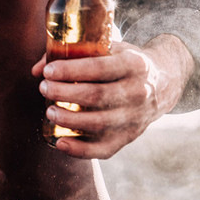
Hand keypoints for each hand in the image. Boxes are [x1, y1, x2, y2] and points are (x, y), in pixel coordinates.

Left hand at [31, 34, 194, 158]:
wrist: (163, 83)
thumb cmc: (123, 63)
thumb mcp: (109, 49)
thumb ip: (73, 54)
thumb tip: (37, 69)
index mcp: (134, 64)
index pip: (99, 68)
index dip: (70, 71)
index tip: (48, 72)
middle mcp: (138, 92)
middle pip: (96, 96)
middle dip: (64, 93)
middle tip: (43, 89)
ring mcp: (135, 118)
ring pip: (98, 123)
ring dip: (68, 120)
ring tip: (49, 112)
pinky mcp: (129, 137)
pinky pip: (104, 149)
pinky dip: (80, 150)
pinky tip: (60, 143)